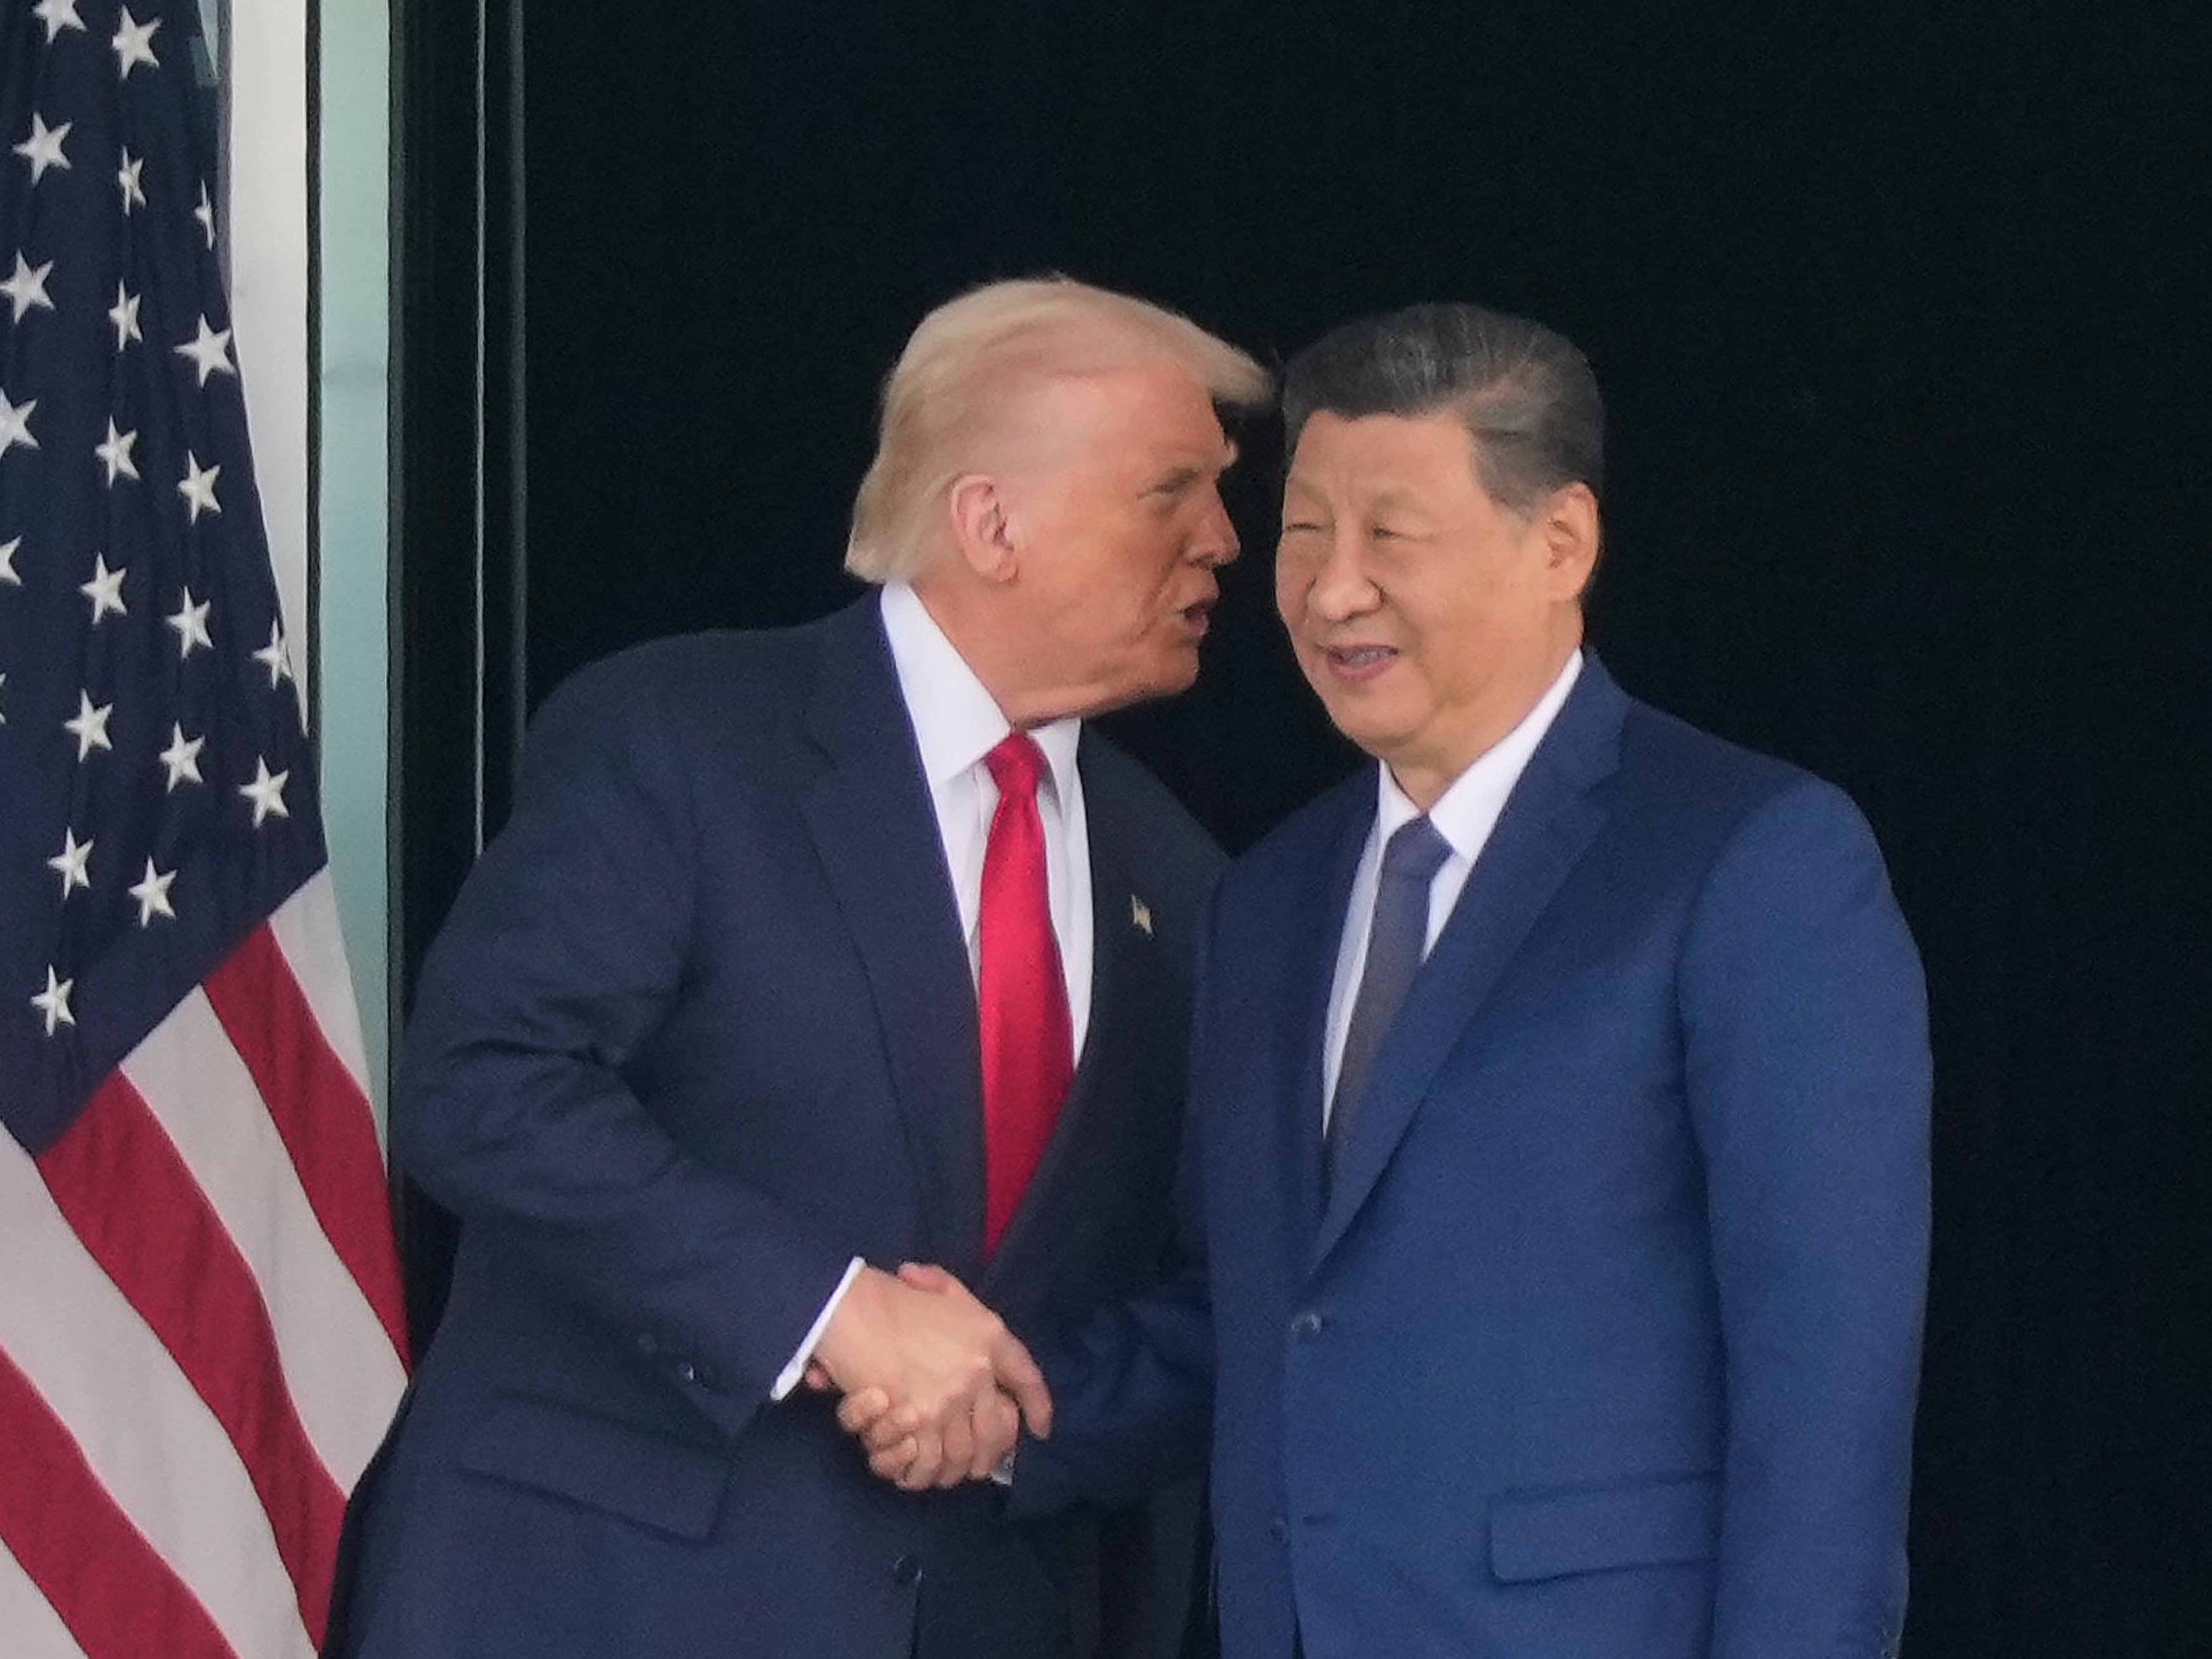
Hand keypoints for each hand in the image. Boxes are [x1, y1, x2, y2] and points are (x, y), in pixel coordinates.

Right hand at [810, 1263, 1049, 1490]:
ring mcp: (949, 1399)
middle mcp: (977, 1371)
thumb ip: (954, 1297)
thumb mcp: (938, 1288)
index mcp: (988, 1336)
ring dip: (952, 1471)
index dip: (1038, 1406)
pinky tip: (915, 1474)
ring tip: (943, 1474)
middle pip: (996, 1431)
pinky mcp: (917, 1421)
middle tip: (978, 1467)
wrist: (849, 1308)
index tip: (1041, 1428)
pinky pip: (929, 1462)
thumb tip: (957, 1306)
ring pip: (961, 1454)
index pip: (1027, 1378)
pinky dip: (921, 1474)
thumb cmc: (888, 1296)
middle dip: (990, 1456)